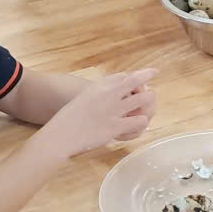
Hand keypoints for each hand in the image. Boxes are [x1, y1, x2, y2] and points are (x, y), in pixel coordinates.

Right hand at [39, 69, 157, 157]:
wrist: (61, 135)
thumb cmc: (69, 119)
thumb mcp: (84, 98)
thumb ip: (98, 93)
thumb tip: (110, 93)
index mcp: (99, 86)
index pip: (123, 76)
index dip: (132, 79)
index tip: (137, 83)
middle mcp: (108, 94)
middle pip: (135, 80)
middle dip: (147, 77)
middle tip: (151, 83)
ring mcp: (114, 110)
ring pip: (143, 99)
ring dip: (149, 101)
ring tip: (150, 106)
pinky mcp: (116, 126)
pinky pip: (139, 120)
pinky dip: (143, 122)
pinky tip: (140, 123)